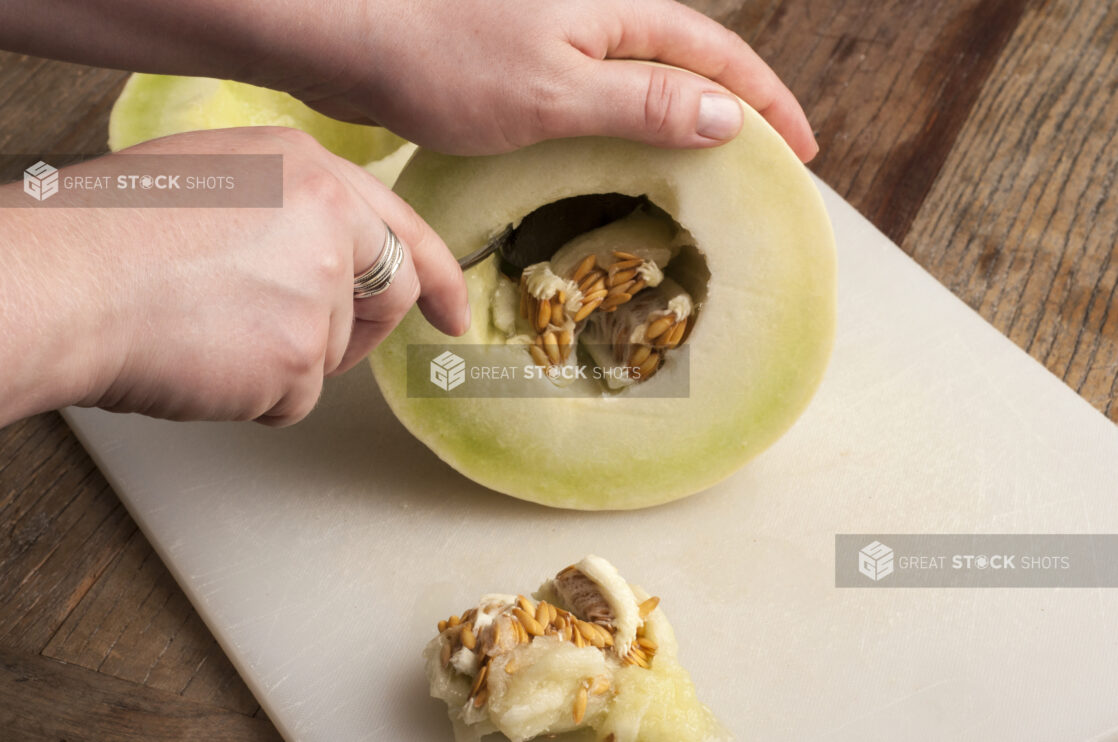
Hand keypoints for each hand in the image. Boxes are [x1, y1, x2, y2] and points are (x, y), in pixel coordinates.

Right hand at [0, 127, 467, 426]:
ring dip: (284, 359)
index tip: (451, 311)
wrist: (63, 284)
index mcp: (309, 170)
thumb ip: (291, 207)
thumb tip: (329, 252)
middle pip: (383, 299)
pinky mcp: (299, 361)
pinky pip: (295, 396)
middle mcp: (330, 225)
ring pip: (333, 353)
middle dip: (360, 332)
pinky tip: (206, 362)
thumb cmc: (113, 232)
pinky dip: (255, 395)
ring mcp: (320, 295)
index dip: (436, 276)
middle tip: (300, 342)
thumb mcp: (216, 179)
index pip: (401, 228)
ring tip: (210, 330)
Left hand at [252, 0, 817, 158]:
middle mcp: (598, 15)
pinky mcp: (527, 60)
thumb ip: (643, 104)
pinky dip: (632, 126)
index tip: (804, 151)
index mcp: (619, 13)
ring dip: (685, 120)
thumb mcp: (557, 92)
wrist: (352, 37)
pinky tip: (628, 156)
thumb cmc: (447, 62)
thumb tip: (727, 118)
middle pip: (691, 63)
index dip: (769, 103)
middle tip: (765, 166)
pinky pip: (601, 94)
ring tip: (711, 169)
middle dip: (736, 112)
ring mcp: (561, 36)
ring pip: (645, 79)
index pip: (720, 57)